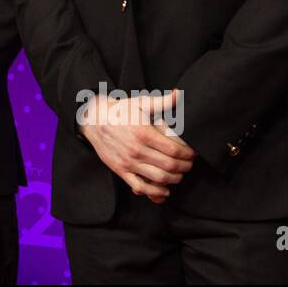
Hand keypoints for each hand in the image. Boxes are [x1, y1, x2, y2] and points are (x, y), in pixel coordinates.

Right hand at [79, 90, 194, 203]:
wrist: (94, 120)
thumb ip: (163, 102)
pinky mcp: (121, 170)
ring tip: (179, 174)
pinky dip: (155, 192)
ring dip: (174, 179)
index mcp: (144, 133)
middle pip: (170, 165)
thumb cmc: (120, 111)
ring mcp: (128, 162)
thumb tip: (180, 93)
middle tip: (189, 164)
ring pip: (159, 178)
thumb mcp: (141, 103)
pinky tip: (164, 190)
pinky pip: (140, 187)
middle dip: (185, 167)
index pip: (174, 150)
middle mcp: (137, 149)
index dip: (188, 154)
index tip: (193, 154)